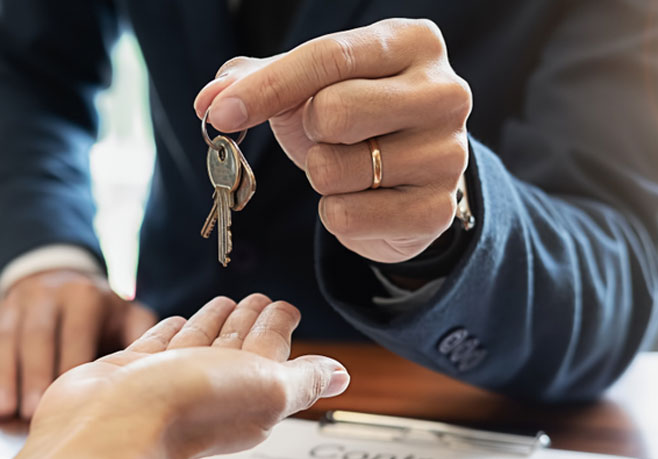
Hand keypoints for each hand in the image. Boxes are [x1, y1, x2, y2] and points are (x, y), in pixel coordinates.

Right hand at [0, 269, 156, 420]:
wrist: (58, 277)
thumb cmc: (101, 312)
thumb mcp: (126, 313)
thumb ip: (143, 337)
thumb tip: (164, 367)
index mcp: (83, 297)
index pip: (75, 333)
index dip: (69, 366)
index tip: (69, 400)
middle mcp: (46, 297)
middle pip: (35, 337)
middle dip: (30, 375)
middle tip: (29, 414)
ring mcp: (15, 307)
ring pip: (4, 343)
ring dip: (0, 378)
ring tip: (0, 414)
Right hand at [0, 294, 349, 458]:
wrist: (109, 427)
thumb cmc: (186, 410)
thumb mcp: (266, 388)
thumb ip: (303, 379)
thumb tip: (341, 377)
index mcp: (249, 395)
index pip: (272, 351)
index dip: (280, 326)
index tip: (287, 306)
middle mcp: (211, 389)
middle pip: (238, 345)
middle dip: (251, 320)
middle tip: (260, 296)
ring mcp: (169, 381)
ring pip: (201, 342)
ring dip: (215, 322)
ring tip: (226, 302)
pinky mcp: (132, 372)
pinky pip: (159, 344)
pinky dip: (172, 331)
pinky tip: (177, 322)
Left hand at [194, 19, 471, 263]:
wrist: (405, 184)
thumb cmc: (353, 121)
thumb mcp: (307, 88)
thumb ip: (254, 81)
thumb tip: (208, 101)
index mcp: (413, 43)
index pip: (328, 57)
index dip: (267, 88)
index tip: (222, 114)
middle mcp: (444, 92)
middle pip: (334, 112)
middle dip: (308, 132)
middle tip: (324, 135)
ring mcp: (448, 155)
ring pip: (335, 170)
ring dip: (321, 176)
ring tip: (349, 168)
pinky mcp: (436, 210)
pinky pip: (347, 216)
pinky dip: (335, 214)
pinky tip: (362, 200)